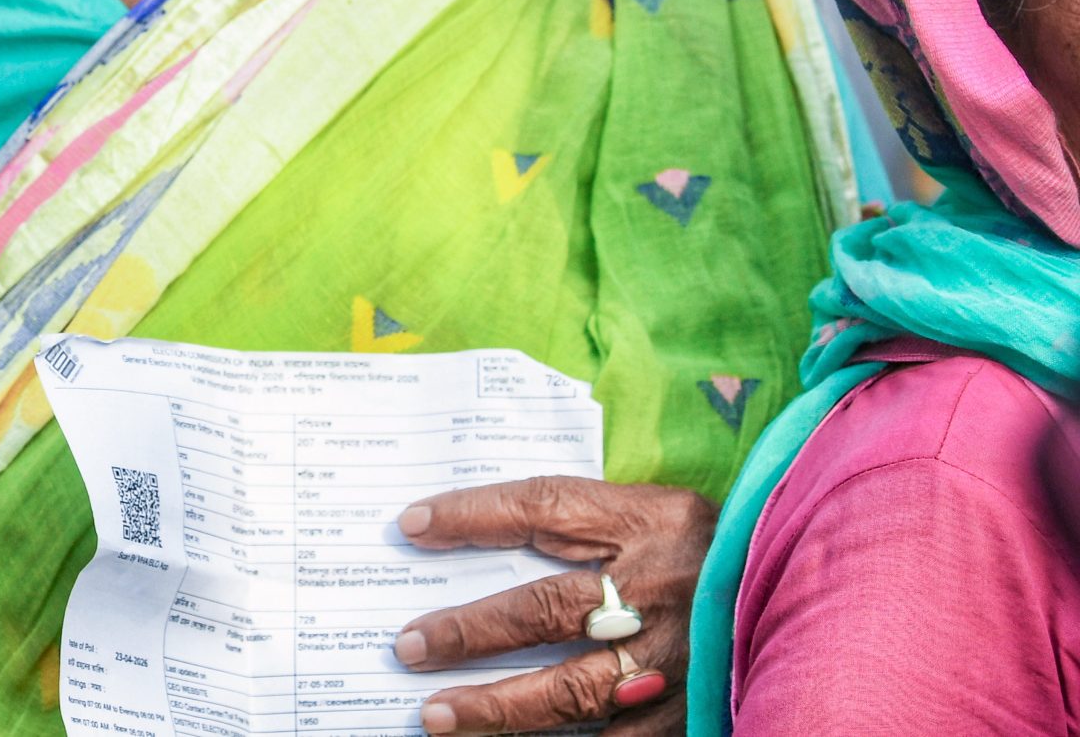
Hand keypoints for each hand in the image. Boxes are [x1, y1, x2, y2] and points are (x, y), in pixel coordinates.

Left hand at [393, 476, 713, 734]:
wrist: (811, 591)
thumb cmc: (713, 552)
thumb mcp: (659, 515)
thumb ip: (583, 526)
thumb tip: (470, 532)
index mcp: (653, 521)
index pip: (545, 506)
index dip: (473, 513)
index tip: (410, 526)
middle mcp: (662, 588)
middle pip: (545, 607)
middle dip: (469, 631)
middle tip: (409, 647)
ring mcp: (680, 659)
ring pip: (572, 691)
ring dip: (500, 707)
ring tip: (439, 716)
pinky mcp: (692, 712)